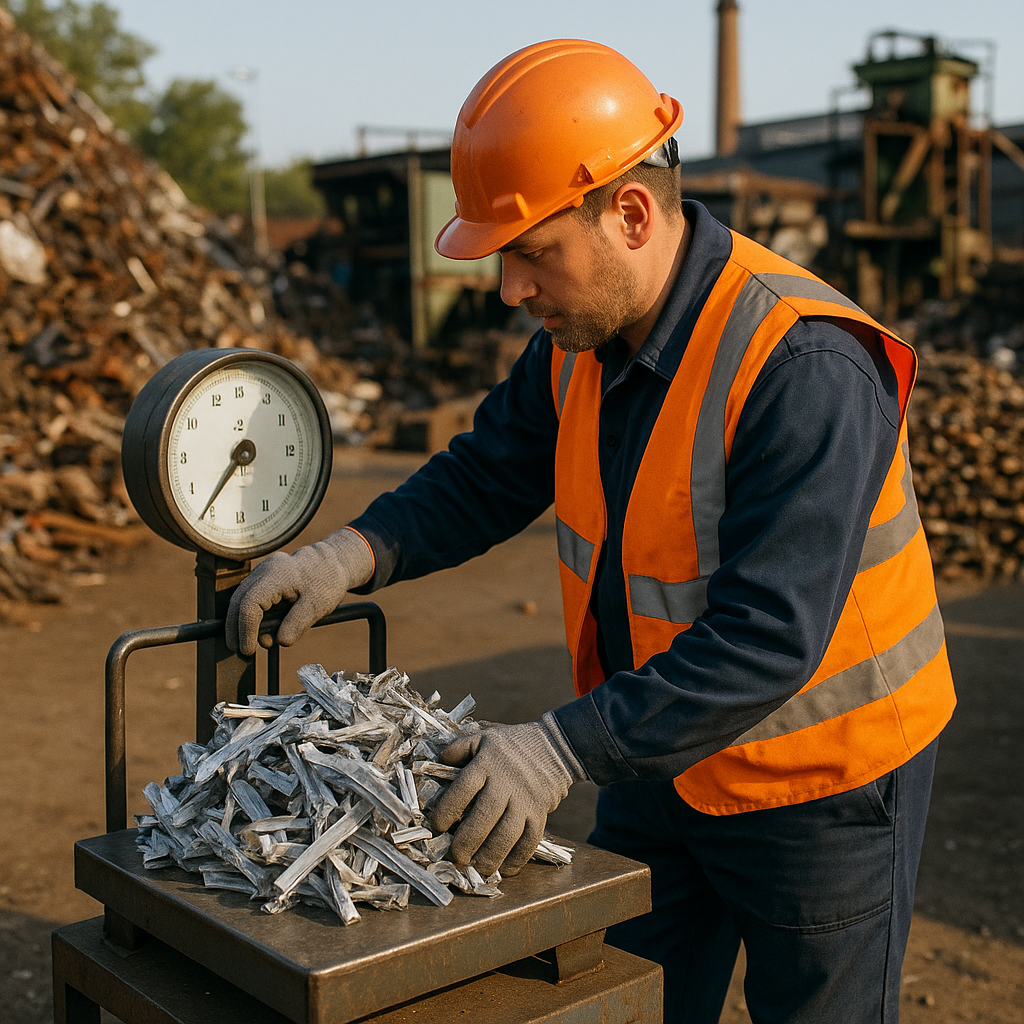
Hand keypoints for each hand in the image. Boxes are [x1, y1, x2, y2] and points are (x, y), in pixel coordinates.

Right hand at [225, 528, 372, 654]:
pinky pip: (251, 597)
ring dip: (242, 622)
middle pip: (238, 601)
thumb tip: (280, 642)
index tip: (249, 650)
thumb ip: (297, 624)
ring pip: (241, 599)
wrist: (333, 562)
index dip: (245, 630)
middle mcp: (264, 571)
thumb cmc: (327, 581)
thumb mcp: (317, 606)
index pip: (249, 605)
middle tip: (241, 651)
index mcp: (276, 575)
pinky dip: (251, 615)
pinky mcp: (264, 578)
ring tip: (251, 644)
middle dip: (235, 628)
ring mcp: (262, 572)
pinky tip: (258, 631)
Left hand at [431, 715, 585, 875]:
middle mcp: (506, 784)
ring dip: (490, 856)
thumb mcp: (484, 738)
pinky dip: (516, 859)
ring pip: (506, 835)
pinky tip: (503, 870)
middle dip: (466, 842)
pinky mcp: (540, 814)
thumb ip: (460, 749)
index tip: (436, 827)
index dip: (446, 811)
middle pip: (483, 817)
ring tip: (476, 869)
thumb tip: (438, 761)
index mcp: (487, 764)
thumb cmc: (513, 745)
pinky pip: (529, 842)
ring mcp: (525, 801)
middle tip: (454, 857)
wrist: (557, 746)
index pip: (462, 790)